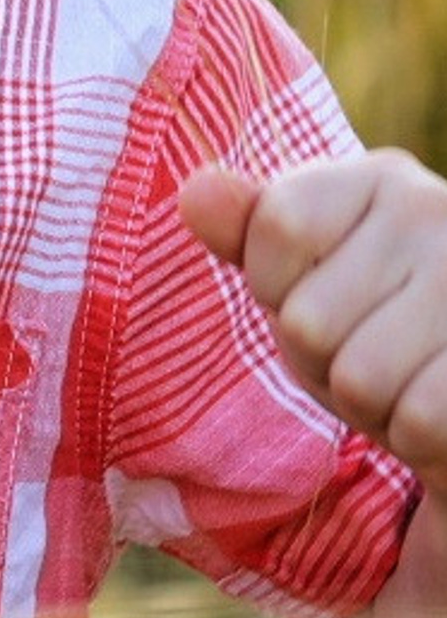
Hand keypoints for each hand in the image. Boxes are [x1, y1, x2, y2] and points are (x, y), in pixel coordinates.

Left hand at [183, 150, 446, 482]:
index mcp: (382, 181)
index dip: (276, 286)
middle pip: (308, 319)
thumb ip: (247, 232)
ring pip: (358, 380)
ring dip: (372, 407)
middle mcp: (436, 214)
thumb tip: (195, 194)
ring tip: (405, 382)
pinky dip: (415, 436)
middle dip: (324, 362)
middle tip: (372, 354)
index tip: (322, 294)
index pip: (279, 224)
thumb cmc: (375, 328)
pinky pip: (418, 420)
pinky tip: (435, 410)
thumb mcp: (304, 274)